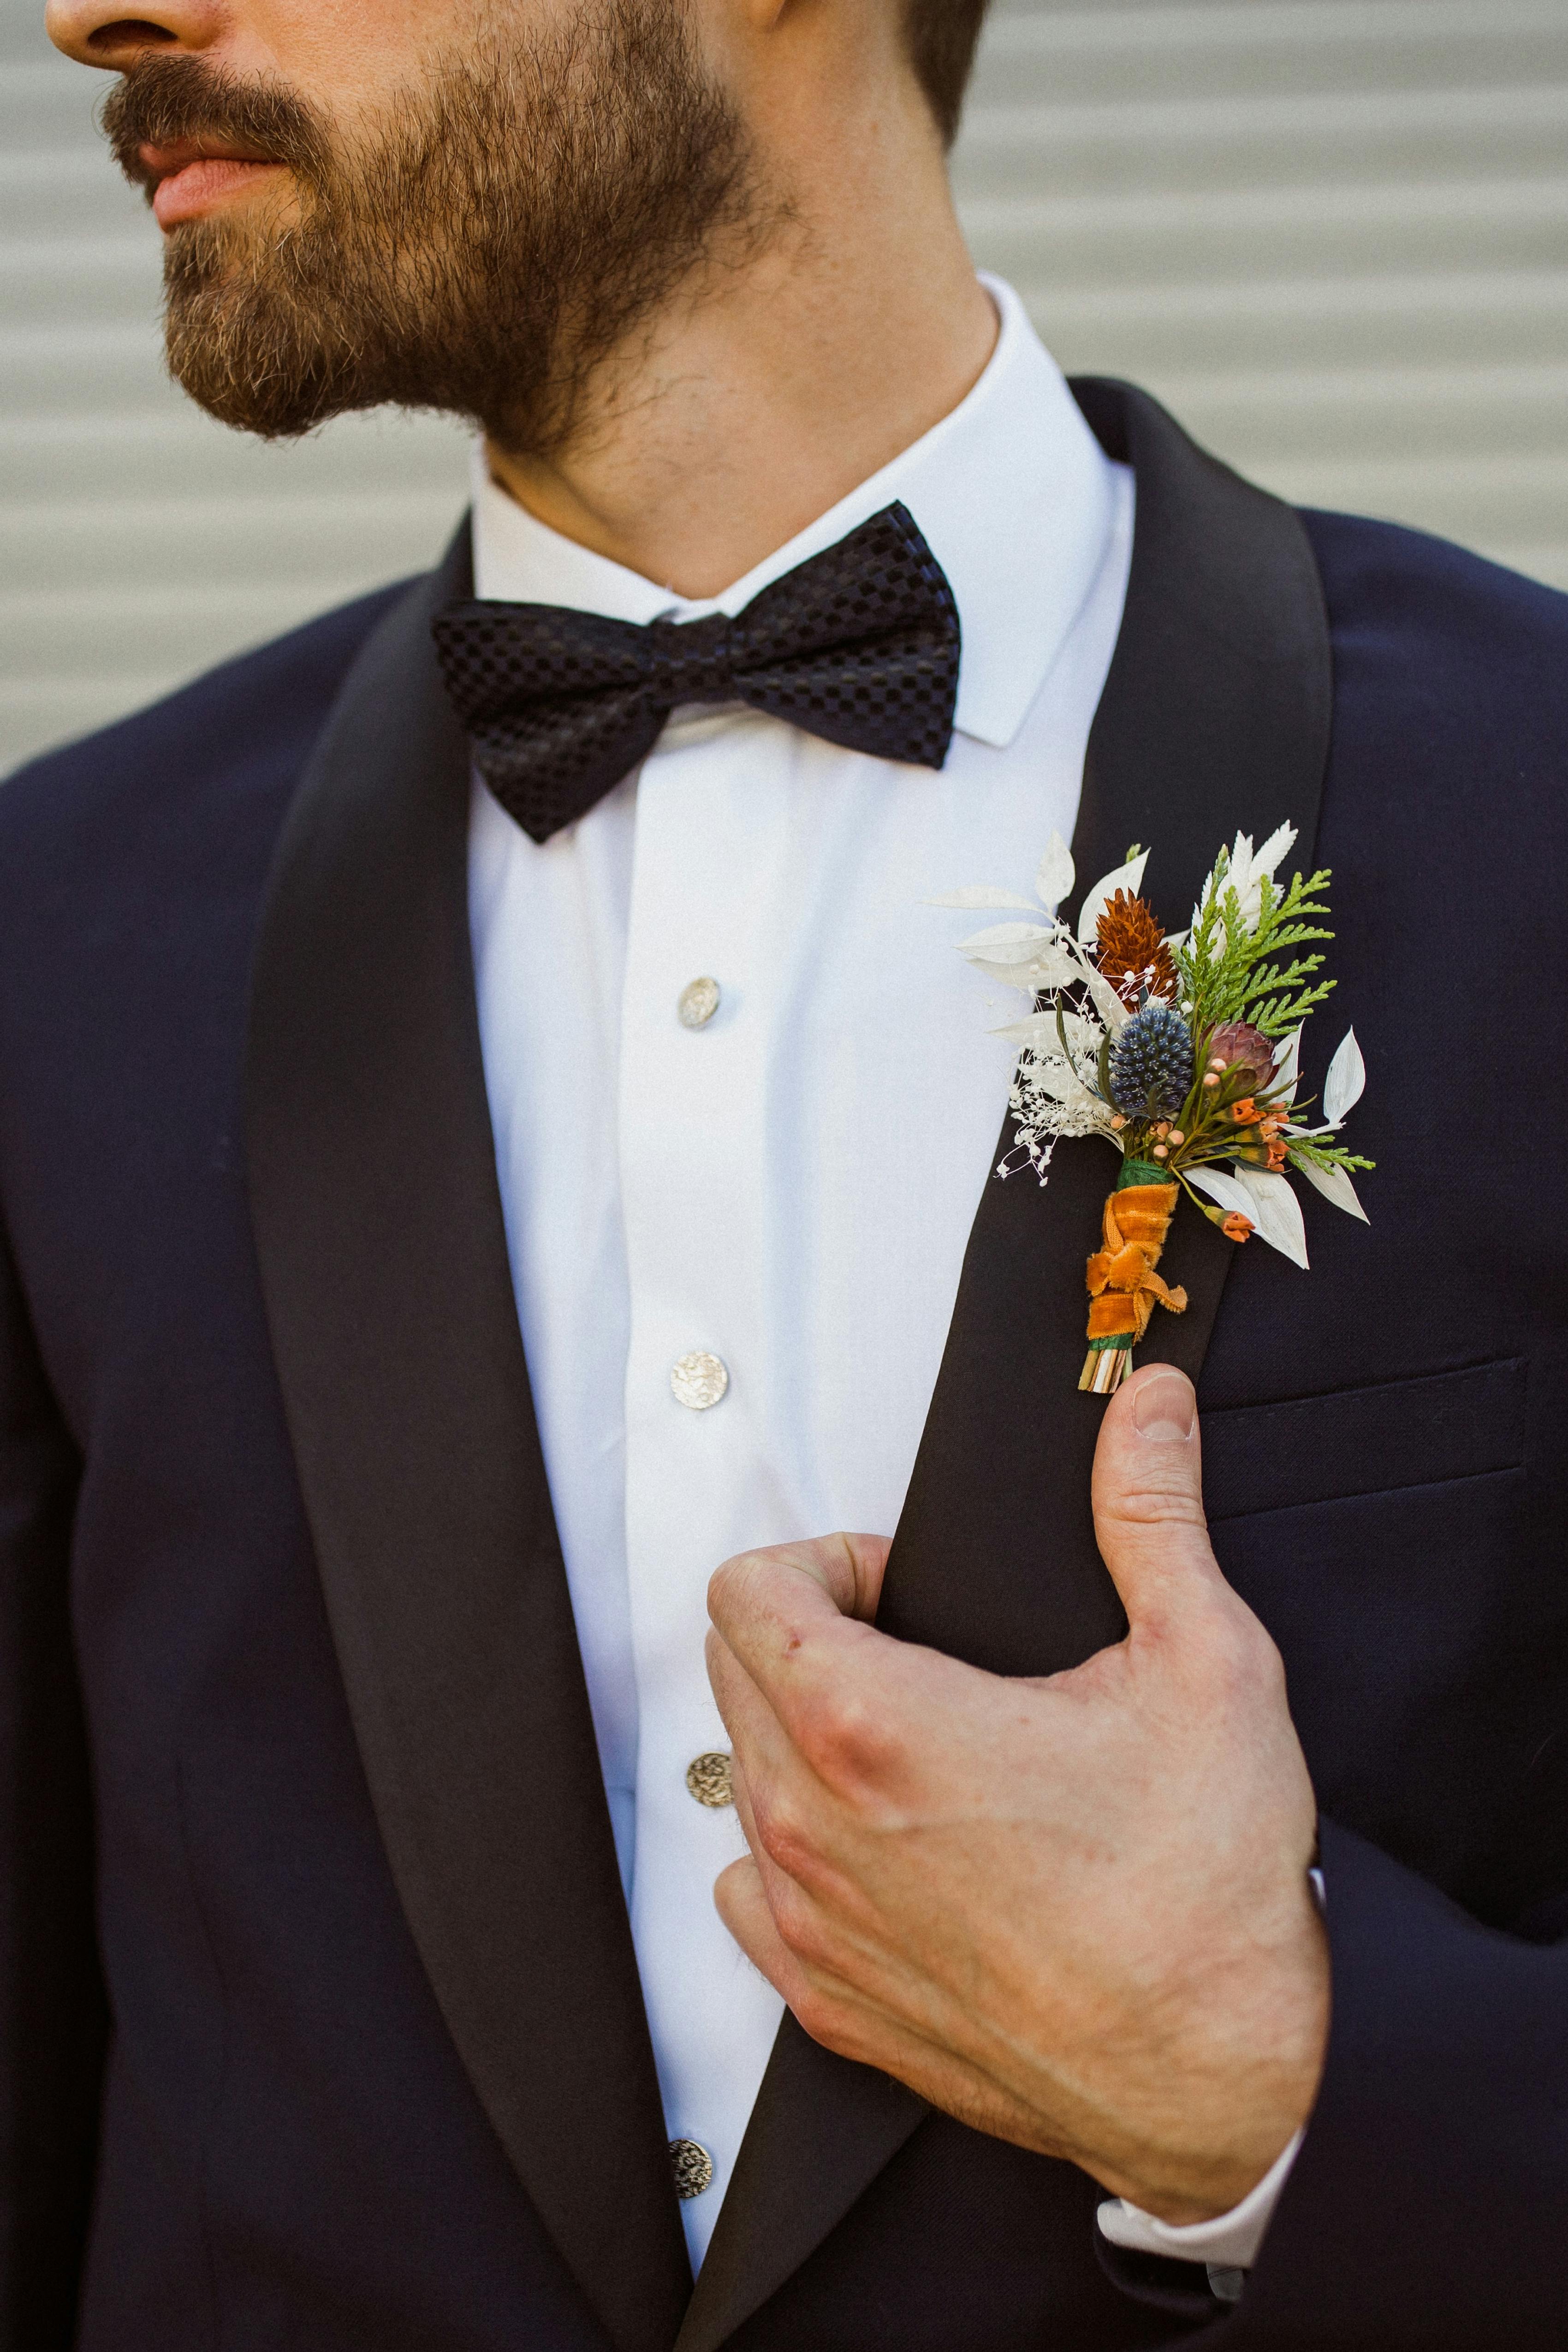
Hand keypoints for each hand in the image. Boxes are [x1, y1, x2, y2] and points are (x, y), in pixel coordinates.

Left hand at [705, 1364, 1329, 2223]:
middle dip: (810, 1632)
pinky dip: (797, 1856)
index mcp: (875, 1724)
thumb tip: (1148, 1406)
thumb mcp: (1203, 1662)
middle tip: (921, 1654)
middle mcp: (812, 1825)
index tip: (902, 1588)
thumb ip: (1151, 1512)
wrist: (1228, 2084)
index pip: (745, 1587)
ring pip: (738, 1778)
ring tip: (917, 1750)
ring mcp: (811, 1924)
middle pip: (729, 1668)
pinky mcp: (829, 2004)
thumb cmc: (1210, 1894)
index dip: (826, 1562)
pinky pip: (751, 1896)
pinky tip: (891, 1852)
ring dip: (803, 1741)